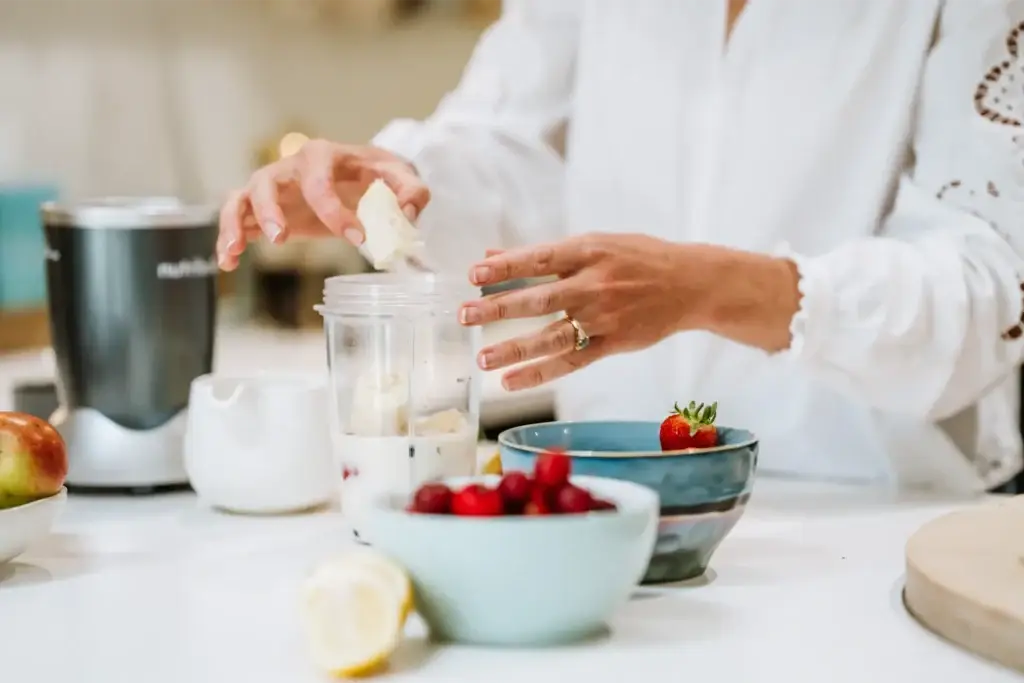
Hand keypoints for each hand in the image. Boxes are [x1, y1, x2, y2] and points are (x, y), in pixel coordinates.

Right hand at [216, 140, 428, 270]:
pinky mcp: (266, 209)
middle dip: (269, 211)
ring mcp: (274, 188)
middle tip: (281, 239)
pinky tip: (228, 263)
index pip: (319, 182)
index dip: (335, 211)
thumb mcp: (401, 177)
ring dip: (235, 224)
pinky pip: (237, 218)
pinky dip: (229, 238)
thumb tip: (408, 213)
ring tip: (234, 252)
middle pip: (266, 182)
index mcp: (323, 156)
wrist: (364, 175)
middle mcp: (290, 168)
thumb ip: (411, 191)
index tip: (358, 238)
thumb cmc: (378, 174)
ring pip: (241, 198)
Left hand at [457, 234, 696, 389]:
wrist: (691, 283)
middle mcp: (594, 284)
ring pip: (553, 336)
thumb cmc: (639, 258)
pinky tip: (512, 382)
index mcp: (588, 252)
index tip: (474, 274)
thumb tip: (492, 255)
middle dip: (499, 307)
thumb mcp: (595, 243)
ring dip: (515, 348)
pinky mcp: (612, 343)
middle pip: (539, 299)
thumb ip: (543, 254)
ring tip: (483, 359)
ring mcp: (603, 317)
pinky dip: (541, 373)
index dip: (505, 268)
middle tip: (465, 315)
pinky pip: (571, 362)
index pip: (538, 260)